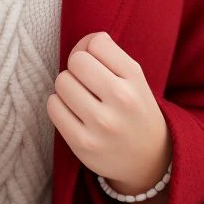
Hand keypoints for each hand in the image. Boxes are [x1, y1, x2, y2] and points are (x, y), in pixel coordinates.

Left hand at [46, 31, 171, 193]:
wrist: (149, 160)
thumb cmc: (134, 108)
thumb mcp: (133, 76)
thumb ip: (107, 51)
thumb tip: (81, 43)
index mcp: (135, 78)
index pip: (96, 43)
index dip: (91, 49)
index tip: (98, 64)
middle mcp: (121, 100)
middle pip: (76, 61)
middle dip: (77, 68)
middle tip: (87, 83)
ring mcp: (102, 124)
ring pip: (62, 82)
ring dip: (67, 86)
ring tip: (81, 98)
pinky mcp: (83, 144)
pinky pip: (53, 107)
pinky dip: (58, 105)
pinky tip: (73, 112)